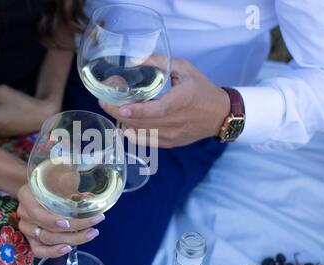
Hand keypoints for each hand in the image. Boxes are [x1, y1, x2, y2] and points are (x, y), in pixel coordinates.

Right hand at [16, 185, 104, 258]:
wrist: (41, 186)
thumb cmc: (52, 181)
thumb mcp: (60, 179)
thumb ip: (71, 189)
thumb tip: (89, 198)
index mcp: (26, 195)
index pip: (37, 213)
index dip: (52, 220)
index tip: (69, 222)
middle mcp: (24, 213)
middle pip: (46, 228)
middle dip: (73, 229)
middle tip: (93, 227)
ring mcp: (26, 227)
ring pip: (47, 240)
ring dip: (71, 239)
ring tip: (91, 234)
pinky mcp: (31, 239)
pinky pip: (39, 251)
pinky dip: (54, 252)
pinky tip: (68, 248)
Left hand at [100, 59, 230, 147]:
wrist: (220, 115)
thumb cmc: (202, 89)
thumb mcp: (184, 68)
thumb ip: (159, 63)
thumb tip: (133, 61)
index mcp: (180, 102)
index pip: (155, 110)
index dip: (135, 110)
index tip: (118, 106)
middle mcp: (175, 122)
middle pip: (141, 123)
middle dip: (118, 113)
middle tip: (104, 101)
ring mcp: (171, 136)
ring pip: (140, 134)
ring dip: (123, 122)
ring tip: (113, 109)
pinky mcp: (169, 143)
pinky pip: (145, 141)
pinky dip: (131, 133)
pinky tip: (124, 123)